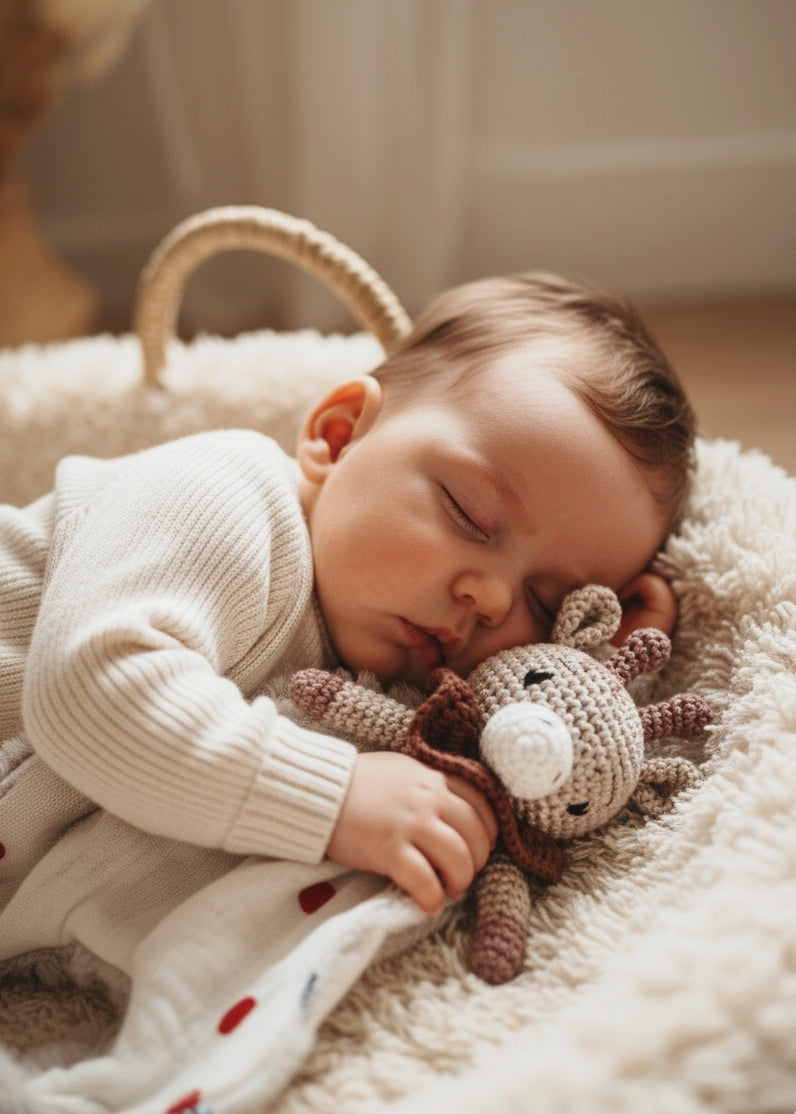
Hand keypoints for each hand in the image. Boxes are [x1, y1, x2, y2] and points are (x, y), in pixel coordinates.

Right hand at [326, 751, 497, 915]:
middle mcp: (428, 798)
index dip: (487, 830)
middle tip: (464, 874)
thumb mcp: (400, 771)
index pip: (481, 803)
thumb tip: (447, 808)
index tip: (481, 846)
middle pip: (476, 834)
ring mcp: (410, 823)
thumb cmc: (354, 781)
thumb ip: (426, 786)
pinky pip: (424, 880)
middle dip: (478, 860)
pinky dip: (432, 897)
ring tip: (449, 890)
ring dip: (461, 880)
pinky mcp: (389, 849)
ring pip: (458, 858)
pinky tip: (428, 904)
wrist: (314, 788)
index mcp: (432, 777)